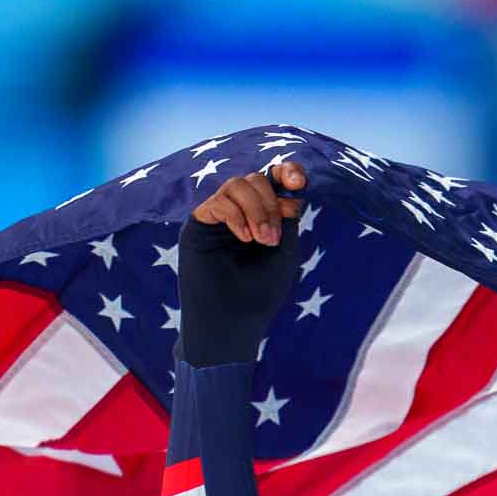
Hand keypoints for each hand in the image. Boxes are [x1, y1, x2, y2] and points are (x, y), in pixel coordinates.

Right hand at [179, 162, 307, 364]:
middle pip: (256, 179)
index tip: (299, 184)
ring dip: (255, 209)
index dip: (287, 172)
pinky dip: (235, 216)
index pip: (273, 180)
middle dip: (271, 203)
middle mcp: (240, 212)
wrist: (232, 323)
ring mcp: (218, 217)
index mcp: (263, 216)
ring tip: (262, 240)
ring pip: (236, 184)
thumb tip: (286, 188)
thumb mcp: (284, 249)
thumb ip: (285, 215)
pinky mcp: (198, 226)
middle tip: (273, 238)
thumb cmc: (260, 293)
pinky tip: (245, 238)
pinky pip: (217, 202)